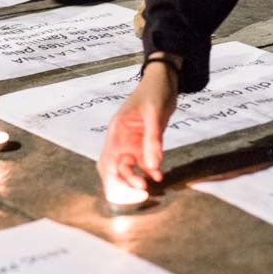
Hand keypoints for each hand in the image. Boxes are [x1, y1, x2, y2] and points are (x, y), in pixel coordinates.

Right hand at [97, 61, 178, 193]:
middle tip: (142, 193)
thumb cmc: (155, 91)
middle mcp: (120, 139)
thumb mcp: (155, 113)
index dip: (114, 180)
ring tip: (150, 187)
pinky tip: (158, 175)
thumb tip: (153, 167)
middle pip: (113, 169)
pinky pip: (141, 162)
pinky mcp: (142, 143)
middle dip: (124, 184)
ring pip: (127, 168)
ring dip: (136, 179)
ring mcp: (130, 142)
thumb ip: (153, 139)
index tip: (128, 192)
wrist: (164, 79)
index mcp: (117, 131)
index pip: (108, 162)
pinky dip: (148, 171)